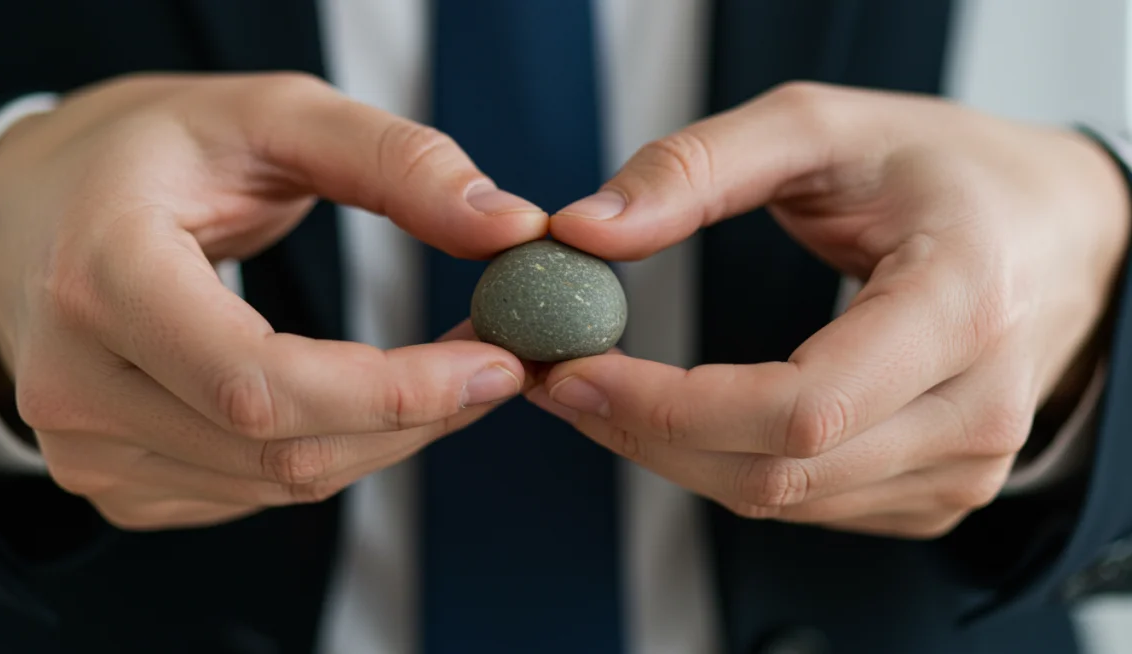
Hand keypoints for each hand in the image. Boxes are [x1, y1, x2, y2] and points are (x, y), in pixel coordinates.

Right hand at [0, 73, 544, 529]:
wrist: (40, 208)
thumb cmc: (153, 153)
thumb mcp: (272, 114)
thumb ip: (395, 160)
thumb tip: (507, 226)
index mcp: (103, 277)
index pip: (259, 382)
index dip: (393, 392)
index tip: (494, 364)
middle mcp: (76, 383)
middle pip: (282, 450)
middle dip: (415, 417)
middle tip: (493, 364)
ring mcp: (86, 447)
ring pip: (280, 483)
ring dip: (387, 437)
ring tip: (443, 371)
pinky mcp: (116, 480)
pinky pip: (254, 491)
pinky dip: (335, 451)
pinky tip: (366, 397)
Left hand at [528, 82, 1128, 537]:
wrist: (1056, 233)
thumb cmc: (950, 172)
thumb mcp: (825, 127)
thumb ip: (699, 167)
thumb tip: (589, 229)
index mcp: (964, 305)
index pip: (802, 409)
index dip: (672, 406)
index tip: (578, 372)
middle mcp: (977, 408)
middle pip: (777, 471)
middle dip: (644, 432)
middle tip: (562, 377)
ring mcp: (963, 466)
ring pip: (778, 499)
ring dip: (668, 452)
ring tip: (603, 386)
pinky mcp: (936, 493)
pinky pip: (801, 503)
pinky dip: (719, 463)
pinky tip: (680, 412)